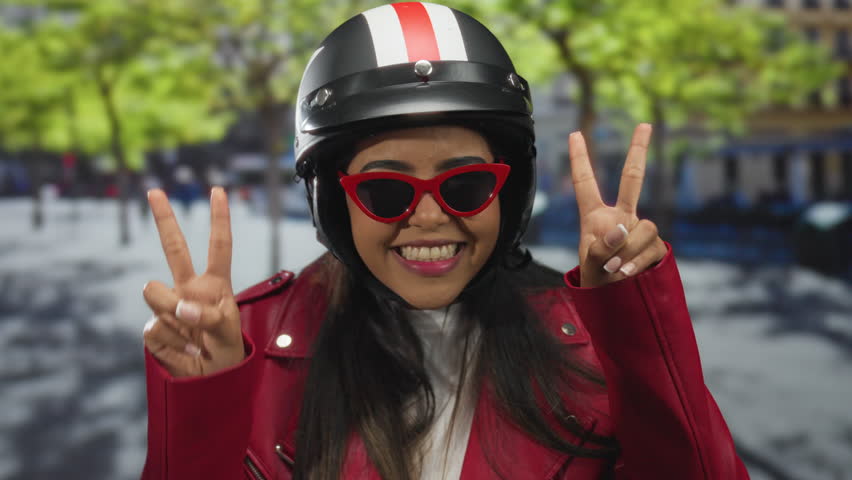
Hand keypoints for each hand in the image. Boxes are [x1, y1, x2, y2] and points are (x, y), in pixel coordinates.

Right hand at [141, 187, 244, 377]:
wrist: (209, 383)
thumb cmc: (226, 353)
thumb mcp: (228, 334)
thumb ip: (209, 317)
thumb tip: (180, 306)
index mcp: (215, 285)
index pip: (219, 247)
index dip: (219, 220)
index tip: (218, 191)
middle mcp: (189, 289)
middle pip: (174, 249)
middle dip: (165, 219)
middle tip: (154, 191)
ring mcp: (169, 307)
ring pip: (156, 294)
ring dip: (173, 315)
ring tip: (193, 338)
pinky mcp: (153, 329)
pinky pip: (154, 328)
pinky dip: (172, 342)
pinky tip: (184, 350)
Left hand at [569, 124, 666, 287]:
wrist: (615, 302)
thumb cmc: (595, 280)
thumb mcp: (588, 265)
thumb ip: (599, 247)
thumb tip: (621, 228)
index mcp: (594, 216)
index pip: (585, 183)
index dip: (579, 159)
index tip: (574, 133)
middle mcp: (619, 216)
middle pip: (632, 179)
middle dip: (638, 151)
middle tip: (644, 125)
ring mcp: (638, 229)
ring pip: (643, 227)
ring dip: (628, 250)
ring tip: (613, 269)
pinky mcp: (654, 246)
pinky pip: (652, 247)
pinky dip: (637, 261)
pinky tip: (625, 273)